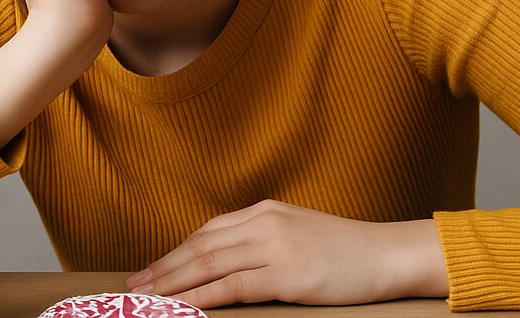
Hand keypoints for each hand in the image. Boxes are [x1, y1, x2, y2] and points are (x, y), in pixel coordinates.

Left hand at [124, 199, 448, 307]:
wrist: (386, 254)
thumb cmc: (347, 251)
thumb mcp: (300, 235)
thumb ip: (265, 243)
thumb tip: (229, 266)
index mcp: (267, 211)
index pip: (208, 231)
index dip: (175, 252)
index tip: (150, 269)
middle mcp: (266, 222)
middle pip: (201, 245)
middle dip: (163, 267)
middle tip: (132, 286)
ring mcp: (276, 246)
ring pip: (210, 264)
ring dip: (172, 283)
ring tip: (145, 298)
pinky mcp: (287, 274)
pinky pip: (234, 286)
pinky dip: (203, 297)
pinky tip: (183, 307)